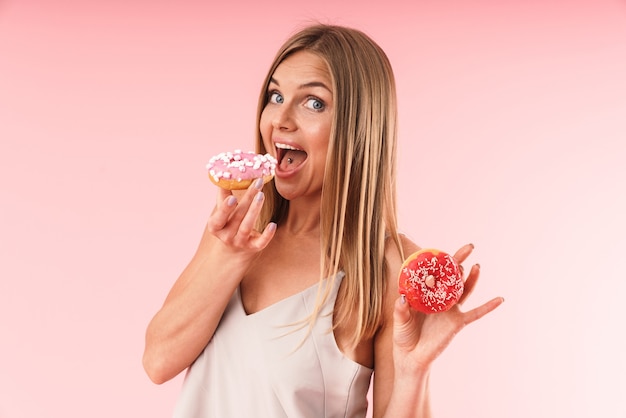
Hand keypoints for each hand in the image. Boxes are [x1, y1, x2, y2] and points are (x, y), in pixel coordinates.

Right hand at [205, 179, 276, 254]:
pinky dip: (267, 235)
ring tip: (262, 195)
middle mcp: (226, 236)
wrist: (235, 250)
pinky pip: (260, 242)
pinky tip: (273, 224)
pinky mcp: (253, 247)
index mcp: (215, 226)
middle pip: (237, 217)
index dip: (225, 209)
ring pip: (247, 227)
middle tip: (257, 184)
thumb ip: (224, 195)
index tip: (233, 197)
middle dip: (248, 200)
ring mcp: (240, 243)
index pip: (219, 218)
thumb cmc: (228, 224)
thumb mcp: (222, 213)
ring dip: (255, 211)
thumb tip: (224, 174)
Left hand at [392, 243, 503, 373]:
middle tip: (469, 247)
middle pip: (453, 277)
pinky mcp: (458, 323)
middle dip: (460, 262)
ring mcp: (451, 310)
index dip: (440, 261)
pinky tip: (500, 299)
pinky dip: (488, 307)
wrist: (411, 357)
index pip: (434, 273)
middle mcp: (440, 299)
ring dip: (472, 278)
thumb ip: (401, 309)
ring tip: (477, 266)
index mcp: (426, 294)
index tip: (442, 249)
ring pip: (464, 290)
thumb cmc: (404, 335)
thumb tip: (404, 298)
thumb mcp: (399, 320)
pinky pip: (476, 313)